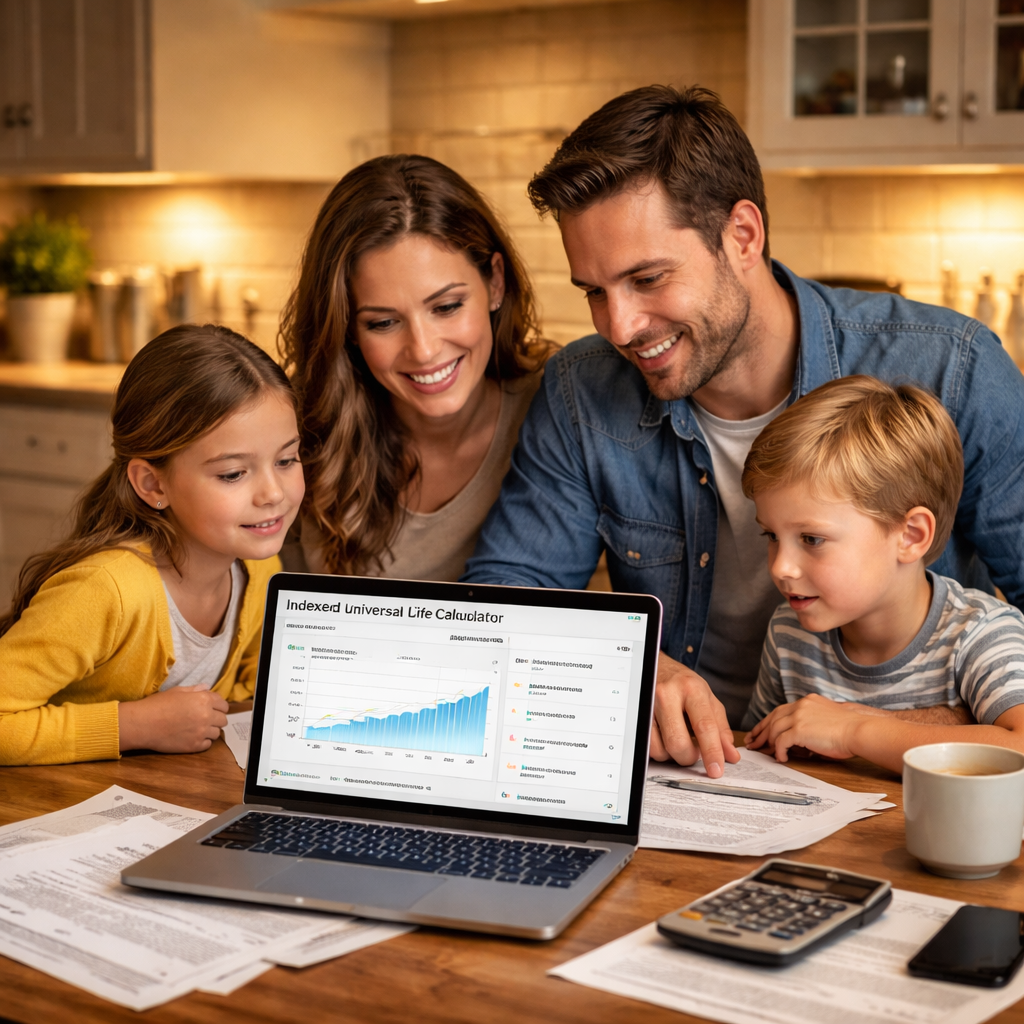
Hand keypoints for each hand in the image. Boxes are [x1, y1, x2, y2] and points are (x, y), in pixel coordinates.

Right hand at [118, 685, 228, 753]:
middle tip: (205, 719)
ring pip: (217, 733)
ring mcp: (201, 732)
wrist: (142, 724)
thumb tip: (207, 688)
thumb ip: (195, 690)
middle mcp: (206, 715)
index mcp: (204, 699)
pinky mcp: (194, 746)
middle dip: (216, 718)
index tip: (212, 709)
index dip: (218, 706)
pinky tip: (193, 737)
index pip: (223, 705)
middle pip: (223, 719)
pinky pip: (207, 744)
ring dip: (210, 730)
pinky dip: (203, 741)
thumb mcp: (177, 691)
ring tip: (198, 729)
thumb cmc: (157, 704)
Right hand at [649, 652, 739, 777]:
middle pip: (678, 742)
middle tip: (693, 754)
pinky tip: (664, 738)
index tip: (716, 771)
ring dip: (672, 755)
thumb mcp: (707, 699)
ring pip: (659, 748)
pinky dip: (659, 750)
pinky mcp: (635, 714)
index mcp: (691, 689)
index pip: (704, 726)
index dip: (712, 752)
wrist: (655, 666)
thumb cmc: (683, 684)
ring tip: (677, 740)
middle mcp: (667, 694)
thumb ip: (721, 728)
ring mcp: (648, 704)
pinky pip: (646, 746)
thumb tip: (731, 756)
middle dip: (688, 757)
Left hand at [745, 694, 861, 762]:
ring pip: (774, 729)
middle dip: (760, 731)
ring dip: (768, 742)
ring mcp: (799, 716)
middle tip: (752, 742)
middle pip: (772, 718)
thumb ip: (811, 723)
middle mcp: (801, 705)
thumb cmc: (849, 730)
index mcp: (807, 701)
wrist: (859, 731)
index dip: (768, 721)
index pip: (780, 711)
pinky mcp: (799, 729)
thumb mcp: (827, 719)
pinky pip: (781, 741)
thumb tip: (799, 741)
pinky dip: (778, 751)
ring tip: (764, 752)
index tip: (759, 730)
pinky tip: (781, 758)